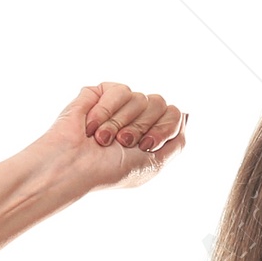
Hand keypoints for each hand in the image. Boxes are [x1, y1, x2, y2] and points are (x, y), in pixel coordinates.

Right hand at [29, 81, 188, 194]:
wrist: (75, 165)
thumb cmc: (109, 171)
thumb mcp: (154, 165)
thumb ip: (177, 142)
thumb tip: (186, 114)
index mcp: (151, 133)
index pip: (175, 114)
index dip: (162, 129)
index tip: (145, 146)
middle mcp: (138, 116)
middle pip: (160, 102)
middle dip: (142, 127)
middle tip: (123, 143)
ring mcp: (119, 104)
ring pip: (141, 97)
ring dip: (121, 124)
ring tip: (104, 140)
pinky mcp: (100, 92)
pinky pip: (120, 90)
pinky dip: (107, 111)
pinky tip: (93, 126)